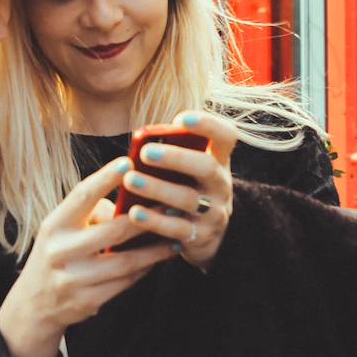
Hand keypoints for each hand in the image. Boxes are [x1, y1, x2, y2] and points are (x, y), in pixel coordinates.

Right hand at [0, 158, 178, 356]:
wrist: (34, 304)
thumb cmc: (57, 254)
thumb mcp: (61, 230)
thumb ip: (90, 213)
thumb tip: (132, 200)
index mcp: (54, 225)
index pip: (81, 197)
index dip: (105, 178)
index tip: (129, 162)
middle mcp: (60, 251)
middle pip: (113, 231)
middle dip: (147, 218)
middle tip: (173, 206)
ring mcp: (73, 279)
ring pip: (126, 261)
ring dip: (155, 249)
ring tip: (176, 236)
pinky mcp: (87, 301)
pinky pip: (125, 282)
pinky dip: (145, 269)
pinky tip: (159, 258)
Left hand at [116, 111, 236, 271]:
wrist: (206, 237)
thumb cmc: (187, 189)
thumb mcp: (188, 171)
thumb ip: (173, 153)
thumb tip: (141, 141)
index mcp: (219, 161)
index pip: (227, 135)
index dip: (209, 124)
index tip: (182, 118)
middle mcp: (222, 185)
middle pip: (206, 166)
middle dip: (176, 158)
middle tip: (146, 152)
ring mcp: (214, 213)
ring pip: (189, 199)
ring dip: (158, 188)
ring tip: (130, 180)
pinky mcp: (201, 238)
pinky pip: (177, 229)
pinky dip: (154, 220)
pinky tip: (134, 212)